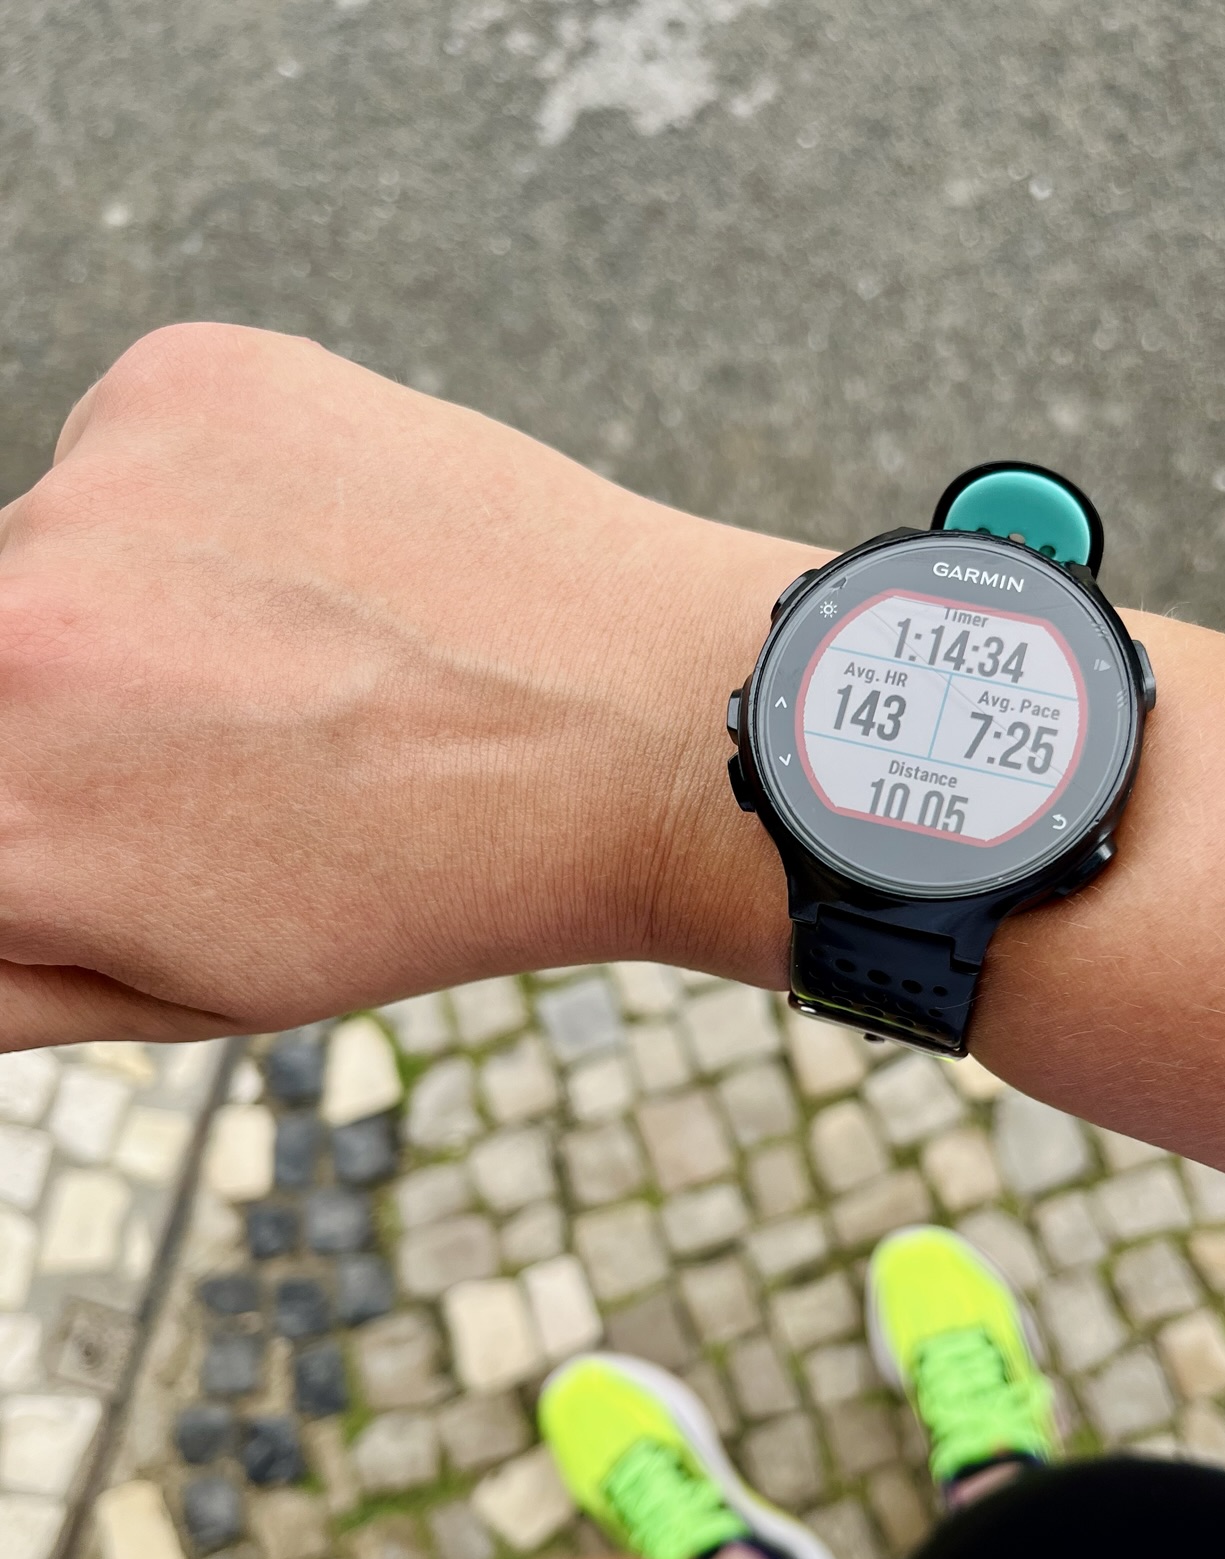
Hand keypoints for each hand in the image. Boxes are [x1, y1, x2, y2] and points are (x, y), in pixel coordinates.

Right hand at [0, 324, 807, 1049]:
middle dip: (69, 710)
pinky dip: (198, 503)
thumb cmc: (432, 884)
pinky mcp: (178, 385)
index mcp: (5, 827)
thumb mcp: (188, 989)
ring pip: (49, 551)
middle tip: (225, 739)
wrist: (642, 729)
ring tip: (299, 658)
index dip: (51, 807)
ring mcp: (93, 497)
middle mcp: (6, 644)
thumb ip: (4, 964)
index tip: (132, 799)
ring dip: (131, 602)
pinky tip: (326, 567)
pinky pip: (128, 450)